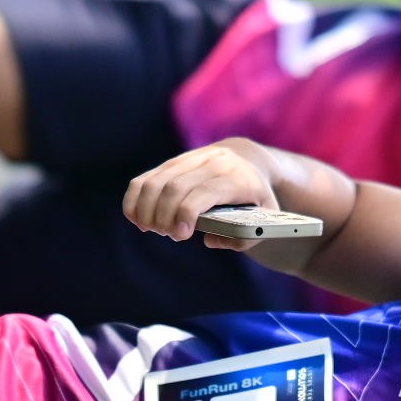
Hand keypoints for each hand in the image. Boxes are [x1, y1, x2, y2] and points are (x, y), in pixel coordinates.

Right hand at [124, 140, 277, 251]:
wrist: (246, 160)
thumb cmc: (256, 198)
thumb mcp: (266, 220)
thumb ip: (245, 238)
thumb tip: (210, 240)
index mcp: (236, 179)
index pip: (204, 192)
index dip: (186, 214)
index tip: (181, 235)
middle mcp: (210, 163)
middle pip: (174, 188)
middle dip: (164, 217)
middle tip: (169, 234)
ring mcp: (188, 160)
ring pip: (154, 183)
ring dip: (146, 211)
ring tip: (152, 229)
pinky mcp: (171, 163)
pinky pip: (143, 180)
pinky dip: (134, 201)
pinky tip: (137, 219)